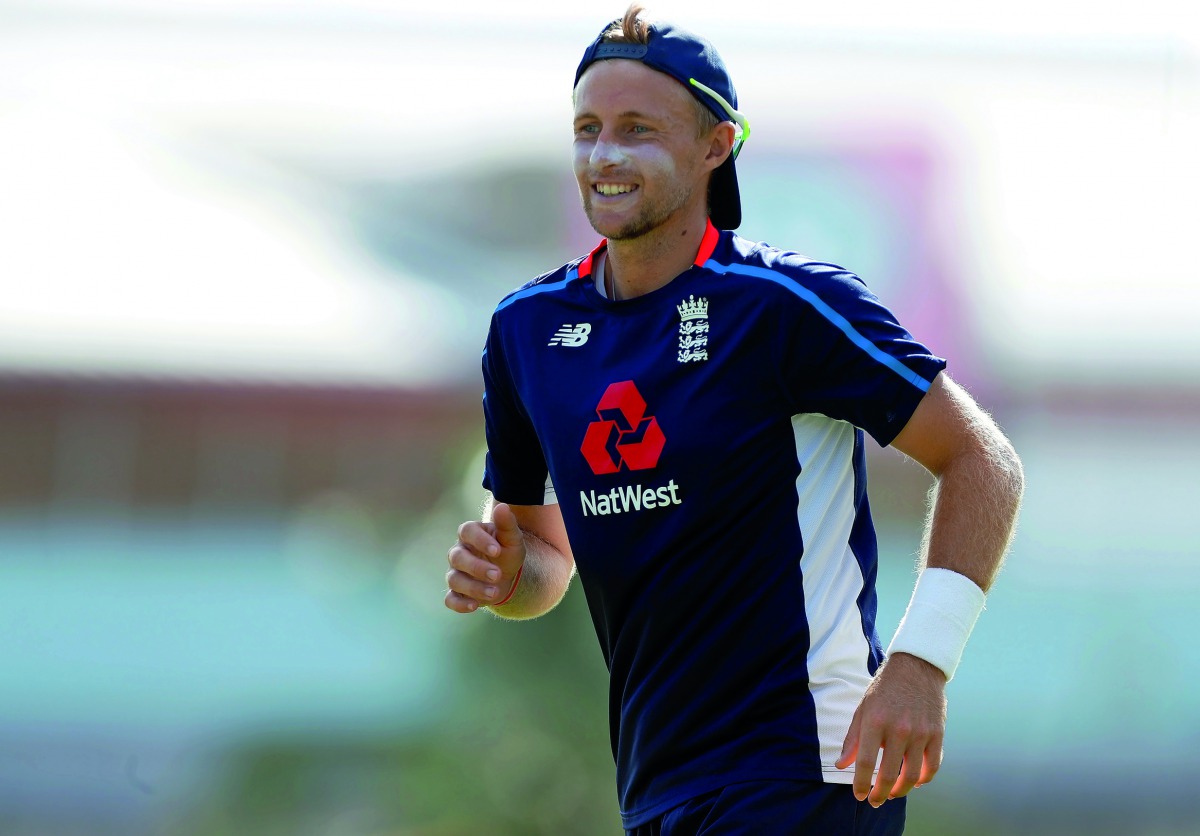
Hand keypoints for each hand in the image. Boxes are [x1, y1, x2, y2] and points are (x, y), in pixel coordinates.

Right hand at [444, 502, 526, 612]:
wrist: (507, 576)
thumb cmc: (507, 552)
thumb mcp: (512, 539)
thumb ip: (507, 524)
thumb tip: (502, 506)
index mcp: (470, 534)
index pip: (466, 531)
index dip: (479, 540)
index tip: (497, 551)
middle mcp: (459, 552)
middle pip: (457, 557)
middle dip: (477, 567)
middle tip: (498, 574)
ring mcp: (455, 573)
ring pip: (454, 579)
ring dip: (473, 587)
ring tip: (495, 592)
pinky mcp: (456, 592)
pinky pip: (450, 599)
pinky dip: (459, 604)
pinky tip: (474, 606)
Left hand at [835, 652, 947, 805]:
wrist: (916, 667)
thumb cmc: (884, 689)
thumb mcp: (863, 709)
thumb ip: (852, 739)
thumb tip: (841, 765)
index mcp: (875, 721)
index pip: (866, 762)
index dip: (861, 783)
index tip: (859, 796)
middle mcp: (899, 729)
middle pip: (889, 773)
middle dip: (880, 793)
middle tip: (875, 801)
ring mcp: (920, 732)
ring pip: (912, 775)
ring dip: (901, 790)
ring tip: (892, 793)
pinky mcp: (937, 734)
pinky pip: (932, 766)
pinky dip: (924, 779)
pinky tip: (915, 782)